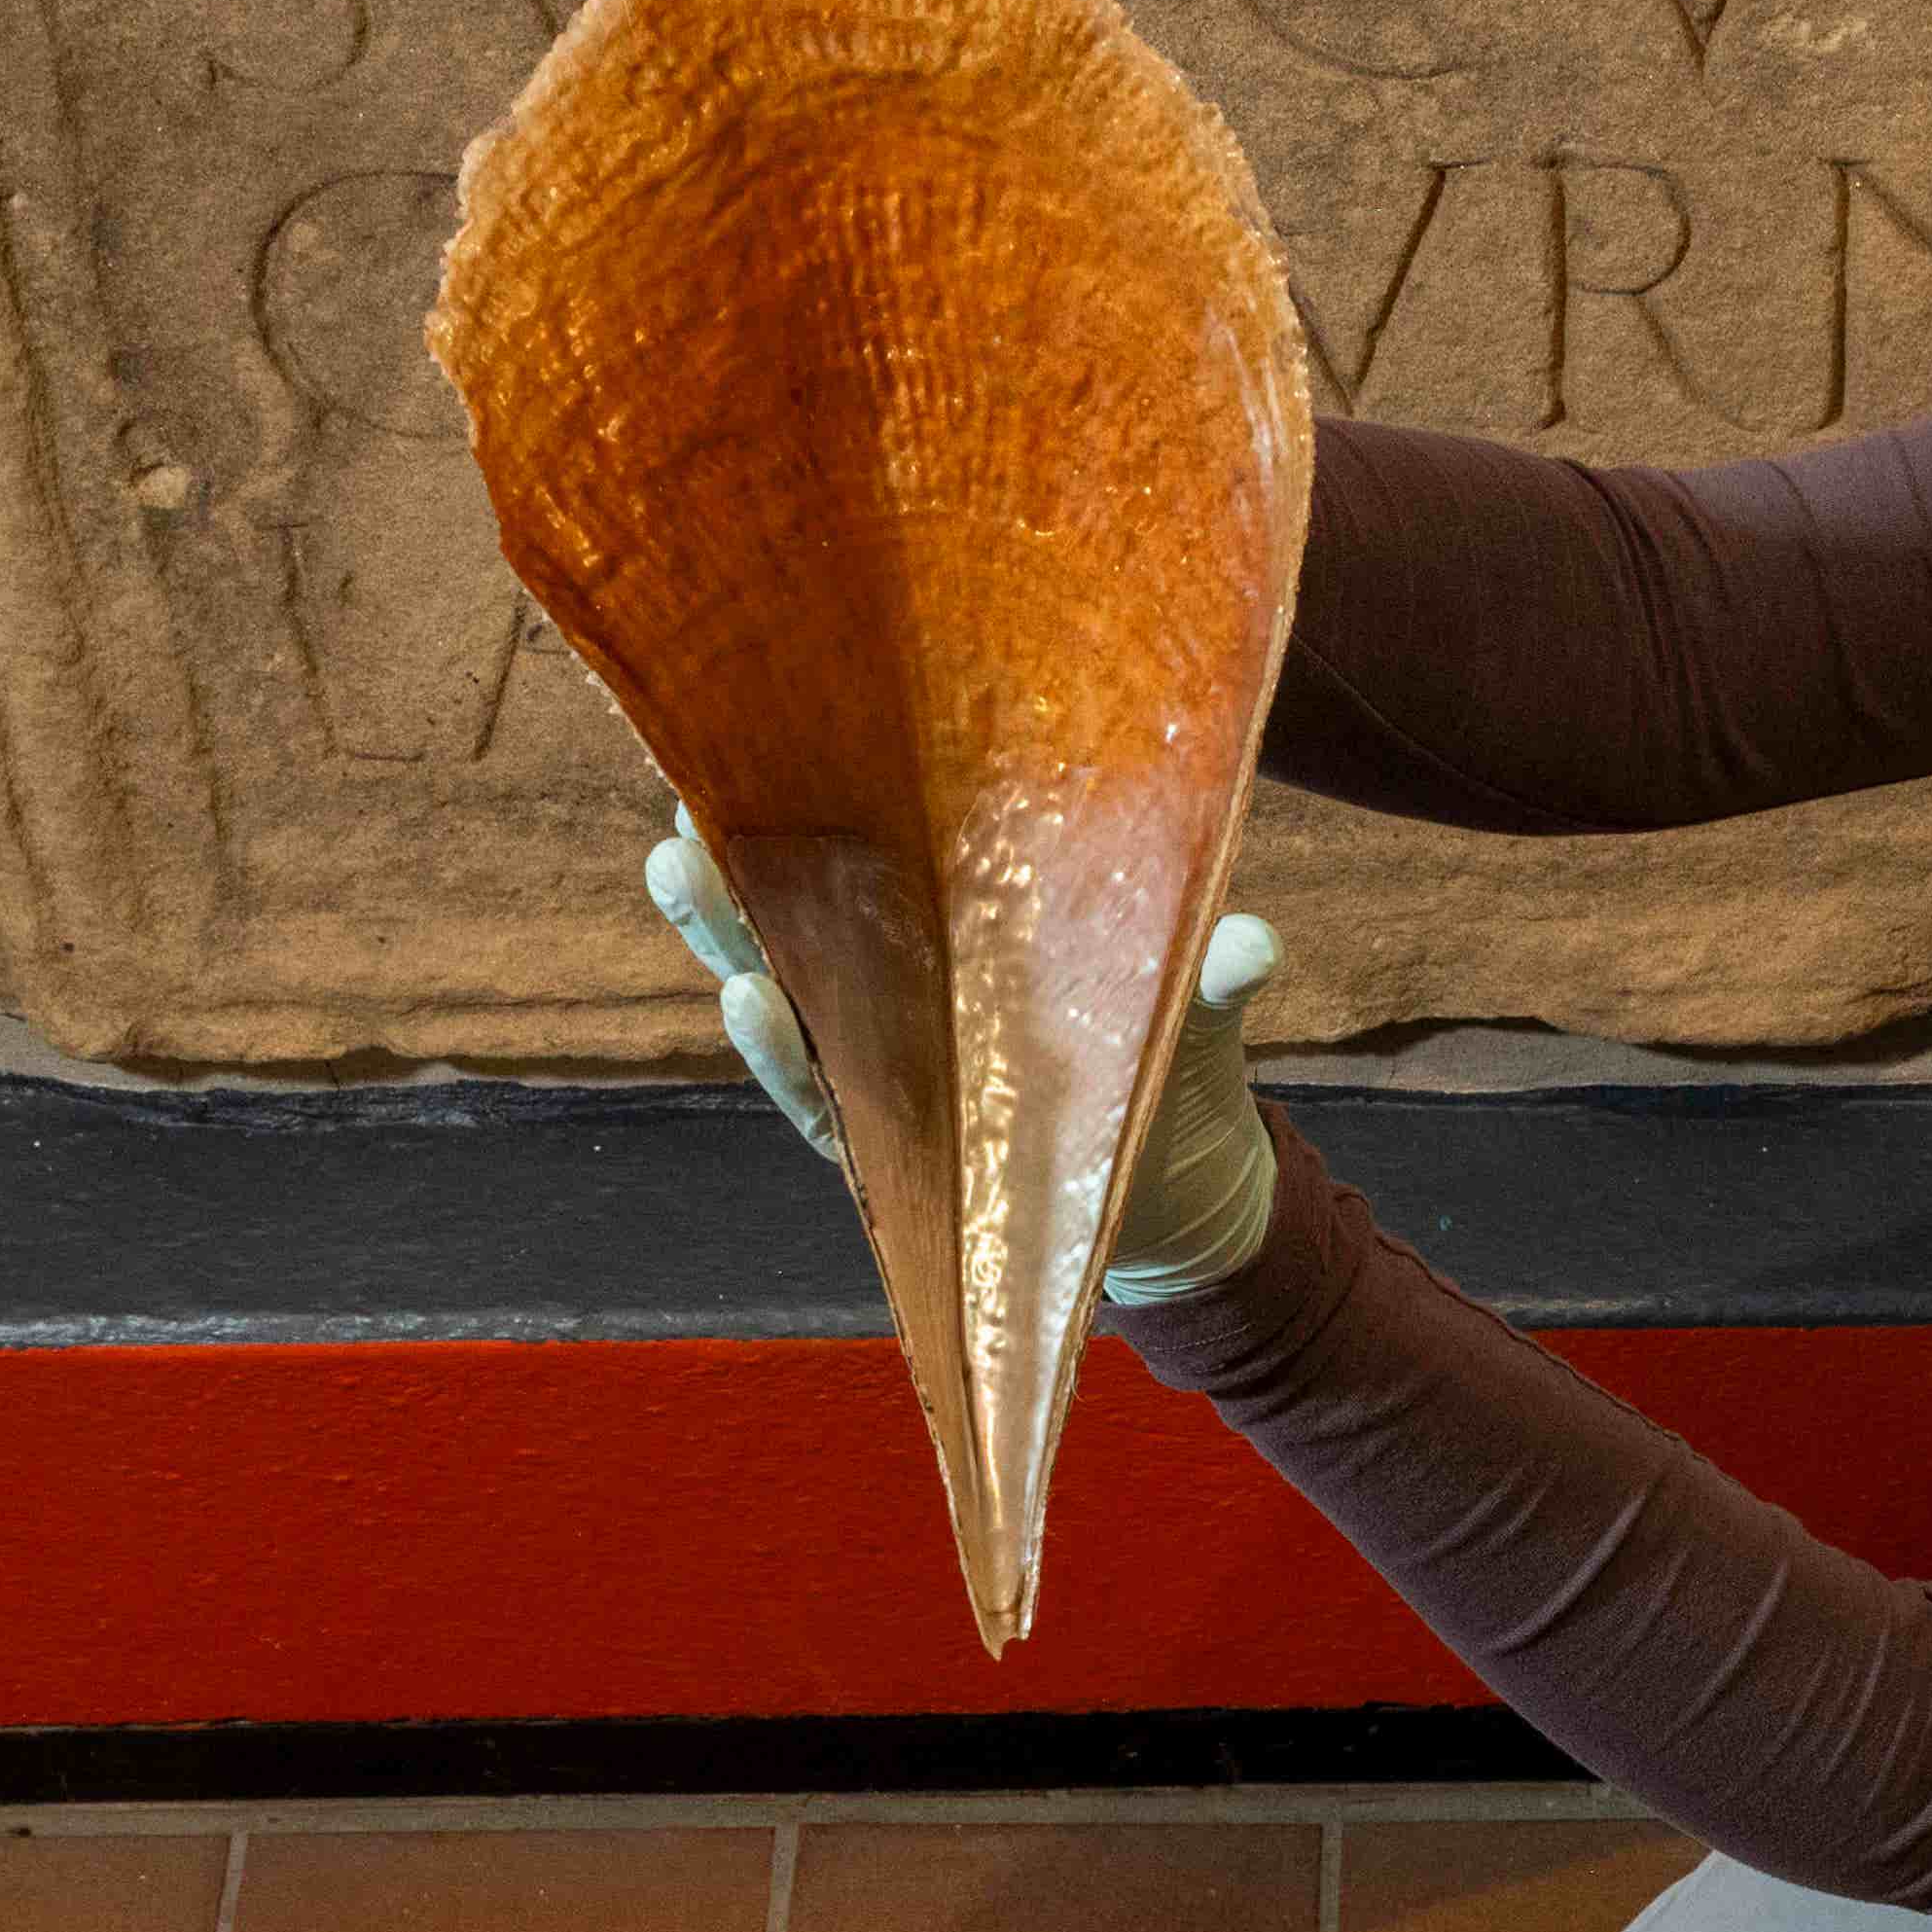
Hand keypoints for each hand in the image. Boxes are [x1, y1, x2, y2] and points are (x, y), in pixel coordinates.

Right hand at [645, 812, 1284, 1301]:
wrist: (1179, 1199)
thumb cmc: (1166, 1070)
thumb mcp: (1189, 1011)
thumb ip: (1210, 975)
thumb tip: (1252, 937)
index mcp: (961, 946)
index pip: (868, 867)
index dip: (809, 808)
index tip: (754, 732)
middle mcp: (906, 1007)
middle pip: (798, 925)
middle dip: (735, 864)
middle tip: (679, 795)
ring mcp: (892, 1078)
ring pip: (785, 1003)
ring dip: (730, 941)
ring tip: (681, 872)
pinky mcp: (897, 1157)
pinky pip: (822, 1102)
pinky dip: (783, 1055)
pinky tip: (743, 999)